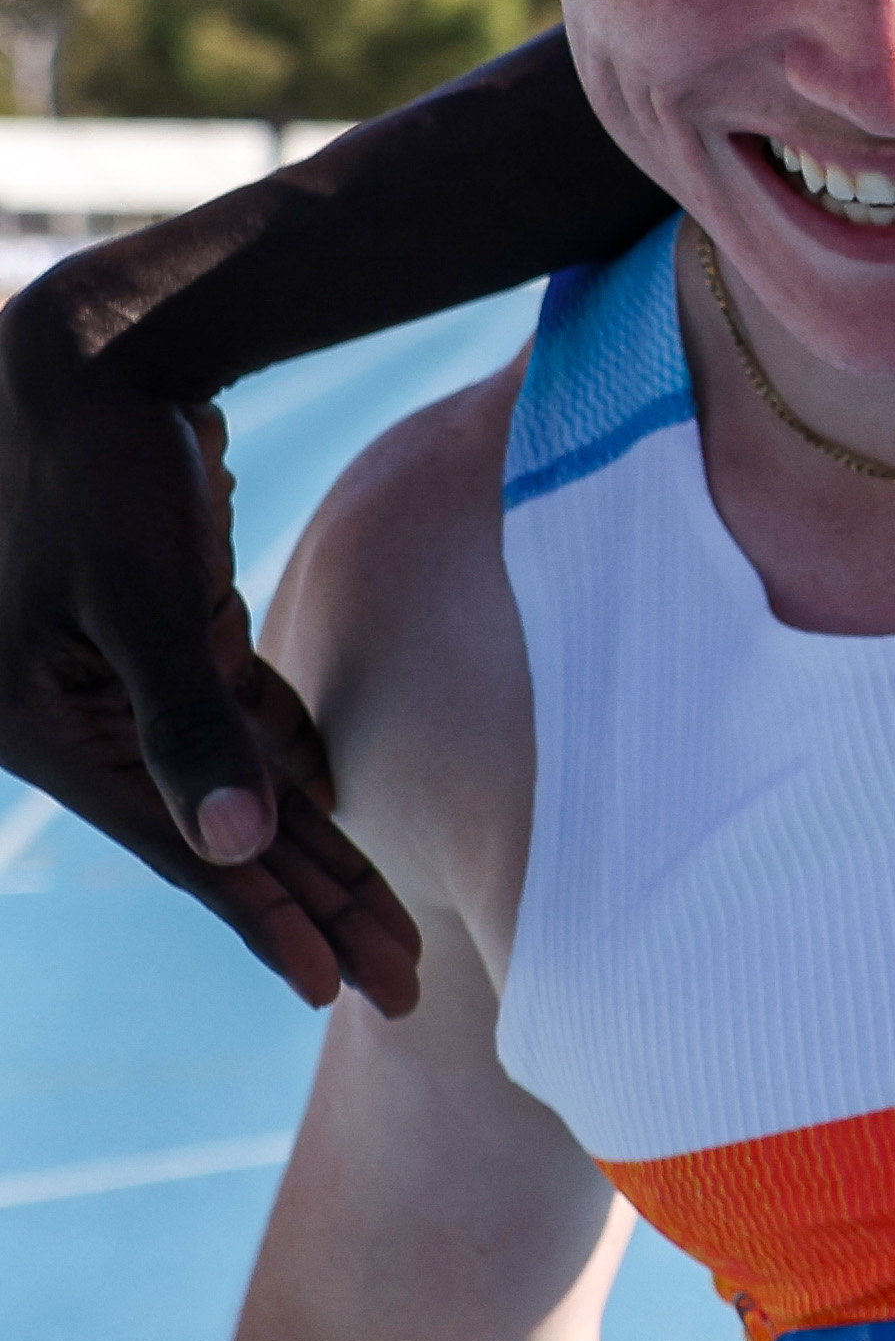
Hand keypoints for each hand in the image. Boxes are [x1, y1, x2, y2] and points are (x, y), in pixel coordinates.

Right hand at [0, 288, 422, 1012]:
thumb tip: (237, 841)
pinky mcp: (158, 631)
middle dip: (316, 908)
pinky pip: (230, 720)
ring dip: (312, 849)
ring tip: (389, 922)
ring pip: (233, 785)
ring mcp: (111, 677)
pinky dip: (285, 764)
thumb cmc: (106, 464)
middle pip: (217, 835)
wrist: (90, 351)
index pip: (182, 850)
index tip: (343, 989)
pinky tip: (330, 810)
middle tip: (408, 982)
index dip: (270, 919)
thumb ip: (190, 722)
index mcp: (41, 728)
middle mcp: (69, 720)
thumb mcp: (146, 595)